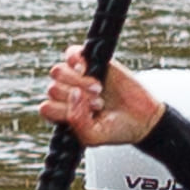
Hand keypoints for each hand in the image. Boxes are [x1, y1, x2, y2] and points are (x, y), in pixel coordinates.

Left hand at [41, 46, 163, 149]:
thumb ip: (77, 122)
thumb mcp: (94, 136)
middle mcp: (67, 95)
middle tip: (98, 104)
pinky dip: (76, 59)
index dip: (63, 110)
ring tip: (98, 89)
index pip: (46, 108)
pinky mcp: (91, 62)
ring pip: (58, 72)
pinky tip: (87, 68)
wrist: (142, 118)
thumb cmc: (116, 129)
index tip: (86, 115)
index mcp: (62, 114)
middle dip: (77, 98)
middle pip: (53, 89)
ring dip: (79, 81)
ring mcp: (77, 77)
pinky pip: (71, 53)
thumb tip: (74, 93)